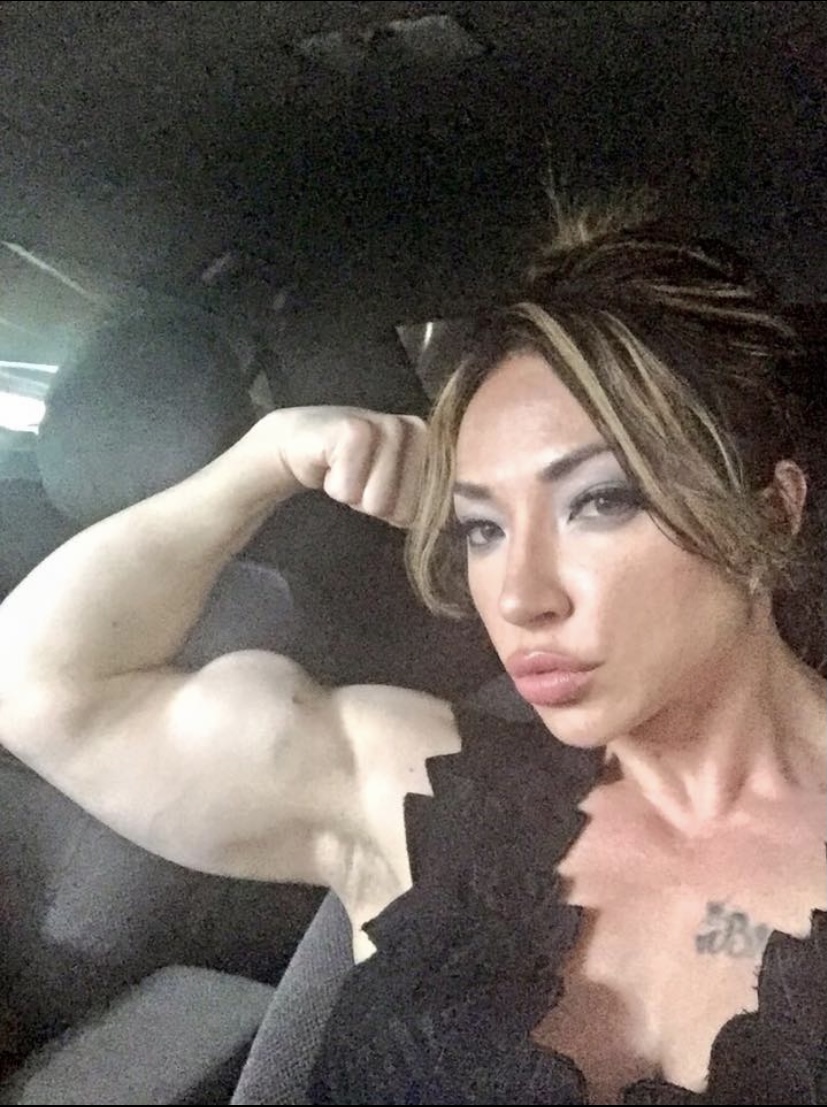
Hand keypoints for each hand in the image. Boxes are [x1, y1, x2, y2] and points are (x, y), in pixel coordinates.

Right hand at [266, 406, 426, 527]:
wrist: (301, 442)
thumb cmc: (352, 469)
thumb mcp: (394, 490)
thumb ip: (419, 503)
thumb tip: (437, 523)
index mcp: (434, 448)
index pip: (422, 513)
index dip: (391, 510)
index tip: (376, 485)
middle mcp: (418, 431)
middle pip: (402, 511)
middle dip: (372, 503)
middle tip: (358, 475)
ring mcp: (388, 425)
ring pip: (377, 502)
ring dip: (352, 494)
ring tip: (345, 468)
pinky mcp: (354, 429)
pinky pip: (349, 490)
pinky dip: (333, 485)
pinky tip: (330, 462)